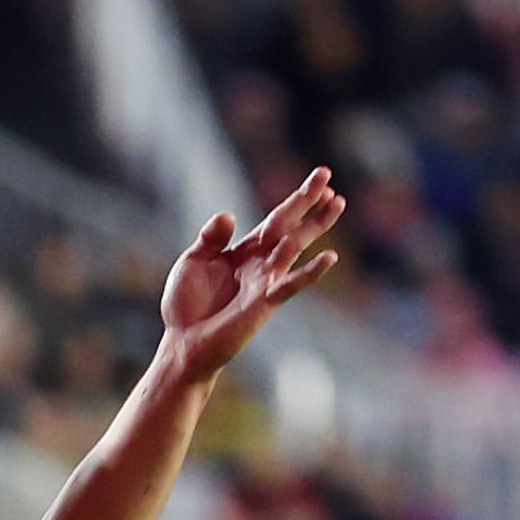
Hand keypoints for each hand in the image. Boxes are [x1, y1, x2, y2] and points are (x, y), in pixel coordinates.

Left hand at [155, 168, 344, 384]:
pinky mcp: (264, 303)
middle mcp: (261, 262)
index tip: (321, 176)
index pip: (277, 218)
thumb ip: (210, 238)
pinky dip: (309, 271)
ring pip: (294, 247)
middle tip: (329, 177)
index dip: (297, 199)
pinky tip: (329, 257)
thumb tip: (228, 215)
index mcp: (246, 250)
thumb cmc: (187, 306)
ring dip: (314, 226)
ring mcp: (266, 281)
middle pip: (290, 226)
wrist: (183, 343)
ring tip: (336, 204)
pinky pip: (291, 284)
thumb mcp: (192, 263)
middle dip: (309, 203)